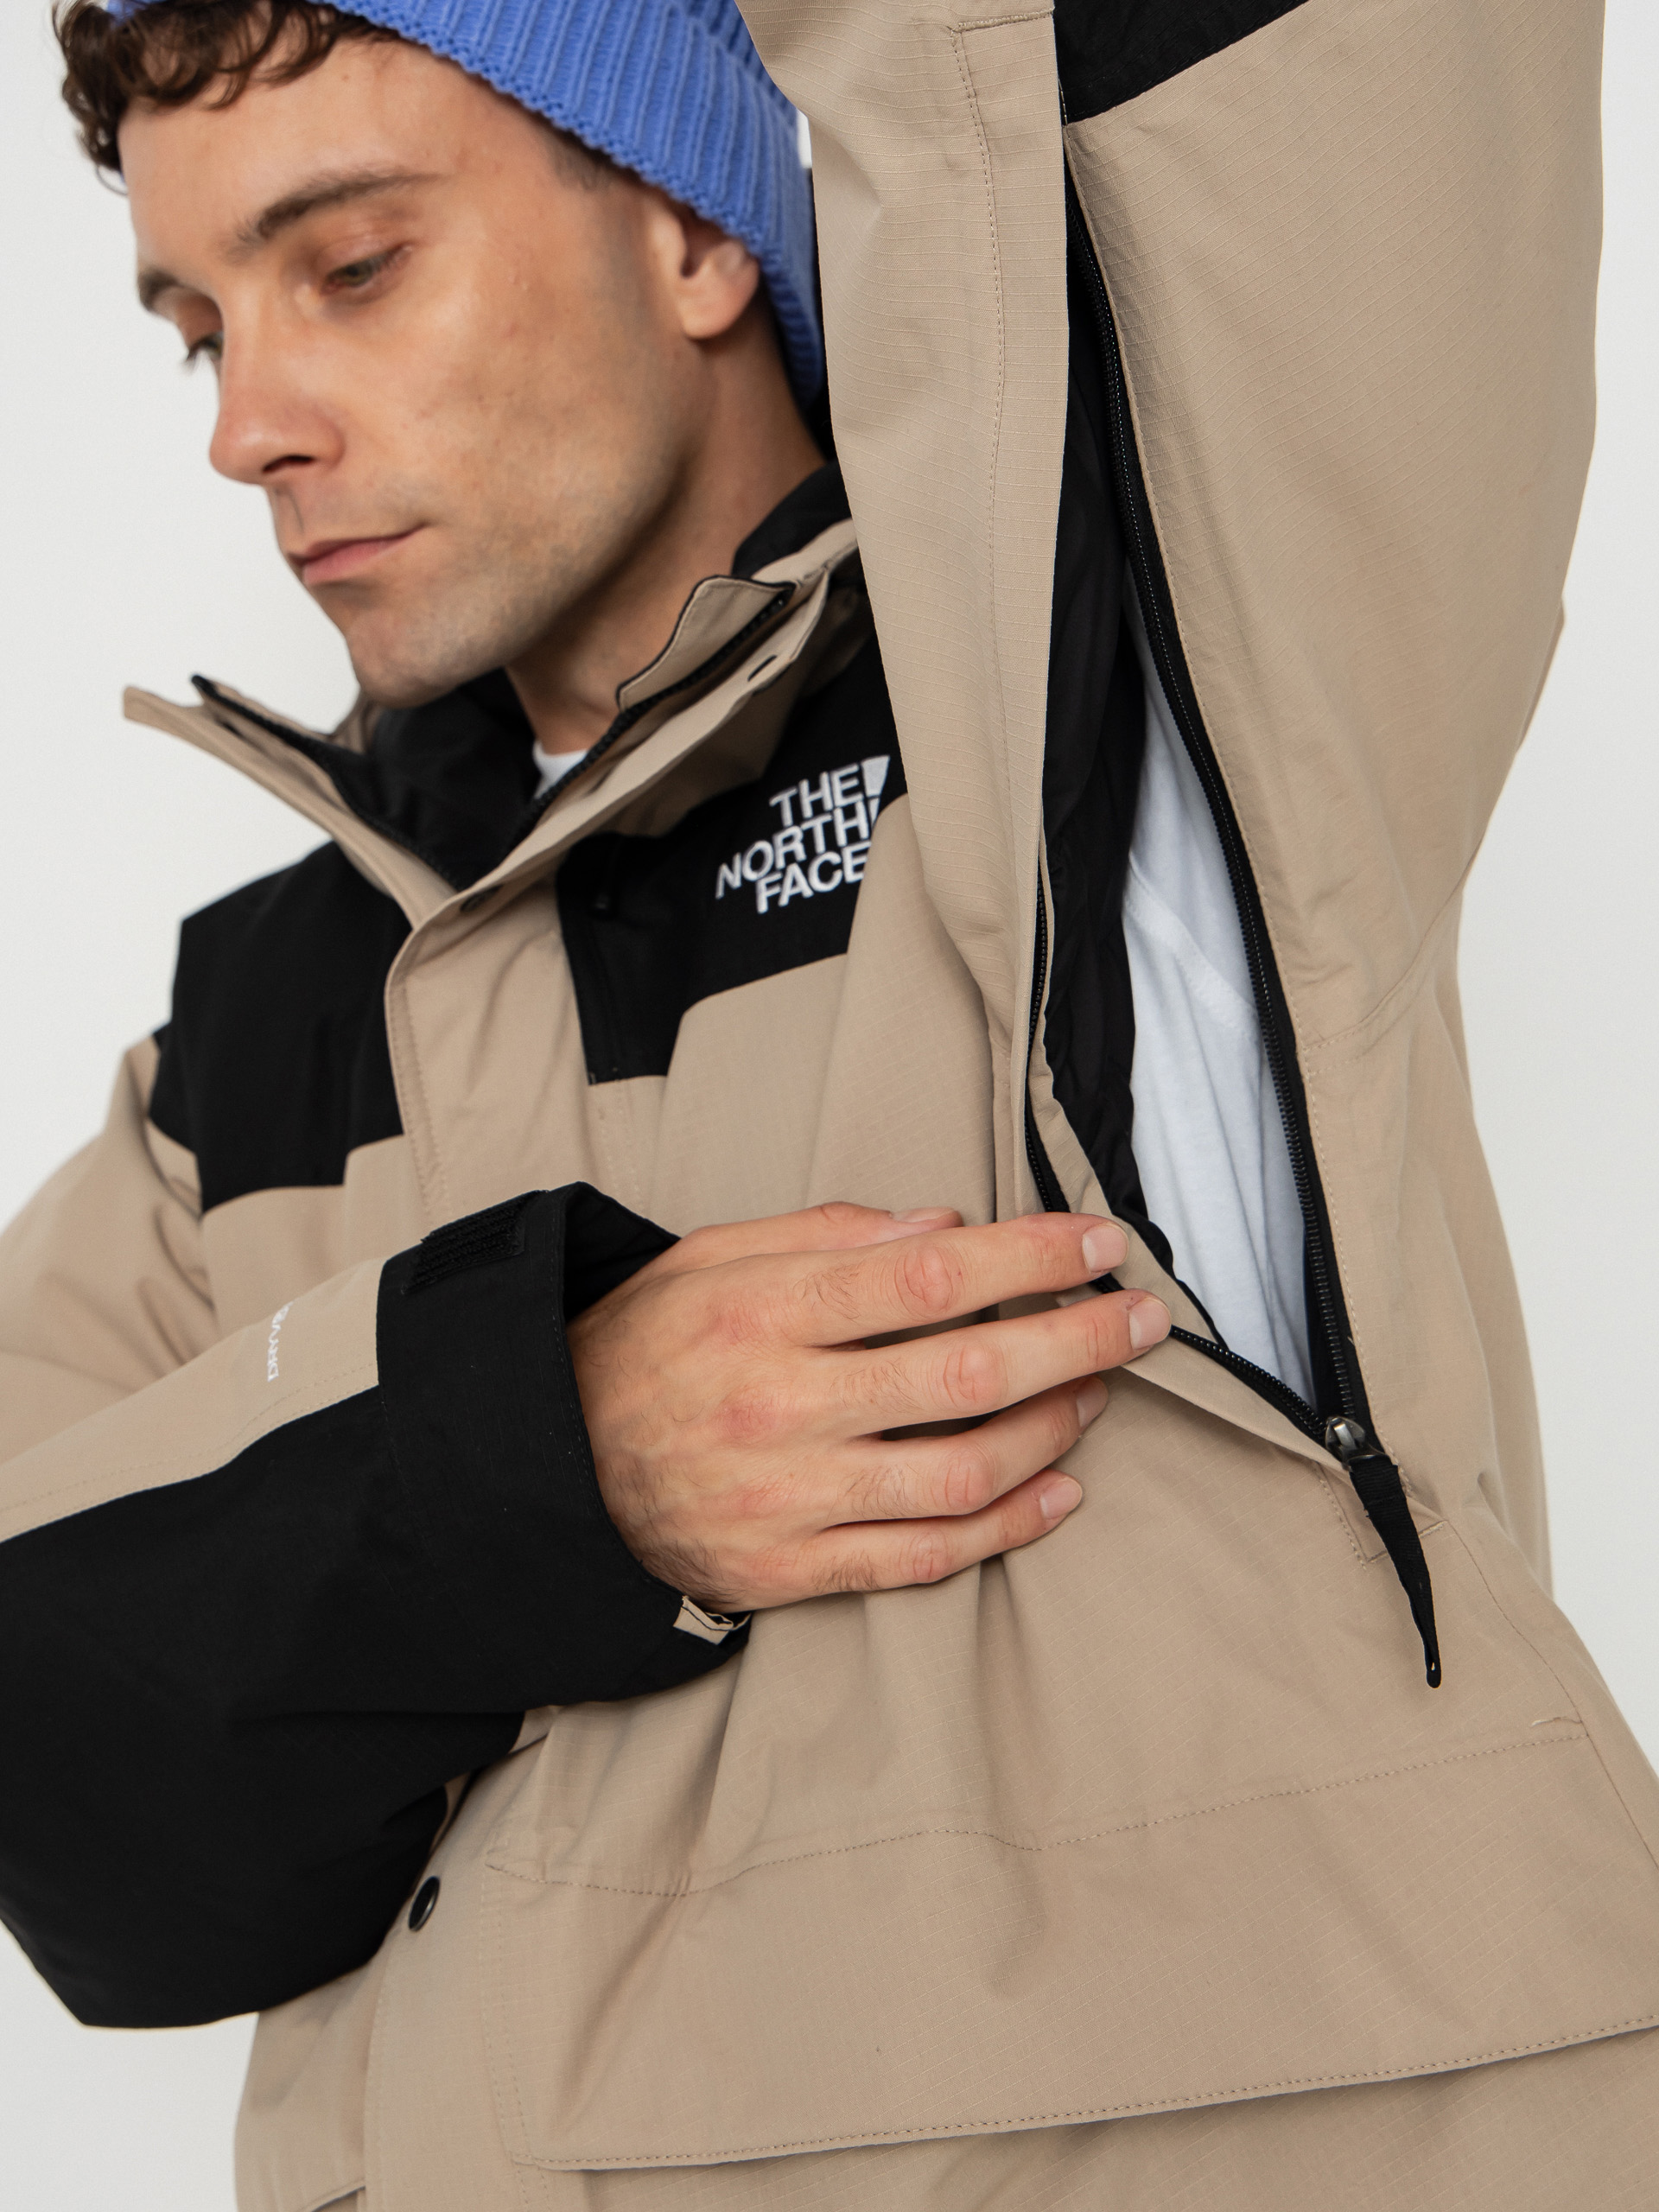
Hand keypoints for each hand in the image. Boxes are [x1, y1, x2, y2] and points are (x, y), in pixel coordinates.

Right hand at [568, 1202, 1169, 1611]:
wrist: (550, 1469)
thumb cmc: (644, 1345)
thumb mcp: (713, 1256)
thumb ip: (829, 1233)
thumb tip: (949, 1227)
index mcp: (762, 1310)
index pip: (930, 1277)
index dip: (1031, 1258)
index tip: (1098, 1245)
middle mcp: (779, 1405)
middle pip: (968, 1372)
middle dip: (1078, 1341)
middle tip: (1140, 1319)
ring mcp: (787, 1500)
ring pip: (961, 1472)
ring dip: (1055, 1430)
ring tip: (1098, 1395)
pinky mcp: (789, 1573)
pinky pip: (924, 1558)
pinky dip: (1007, 1526)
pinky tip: (1059, 1491)